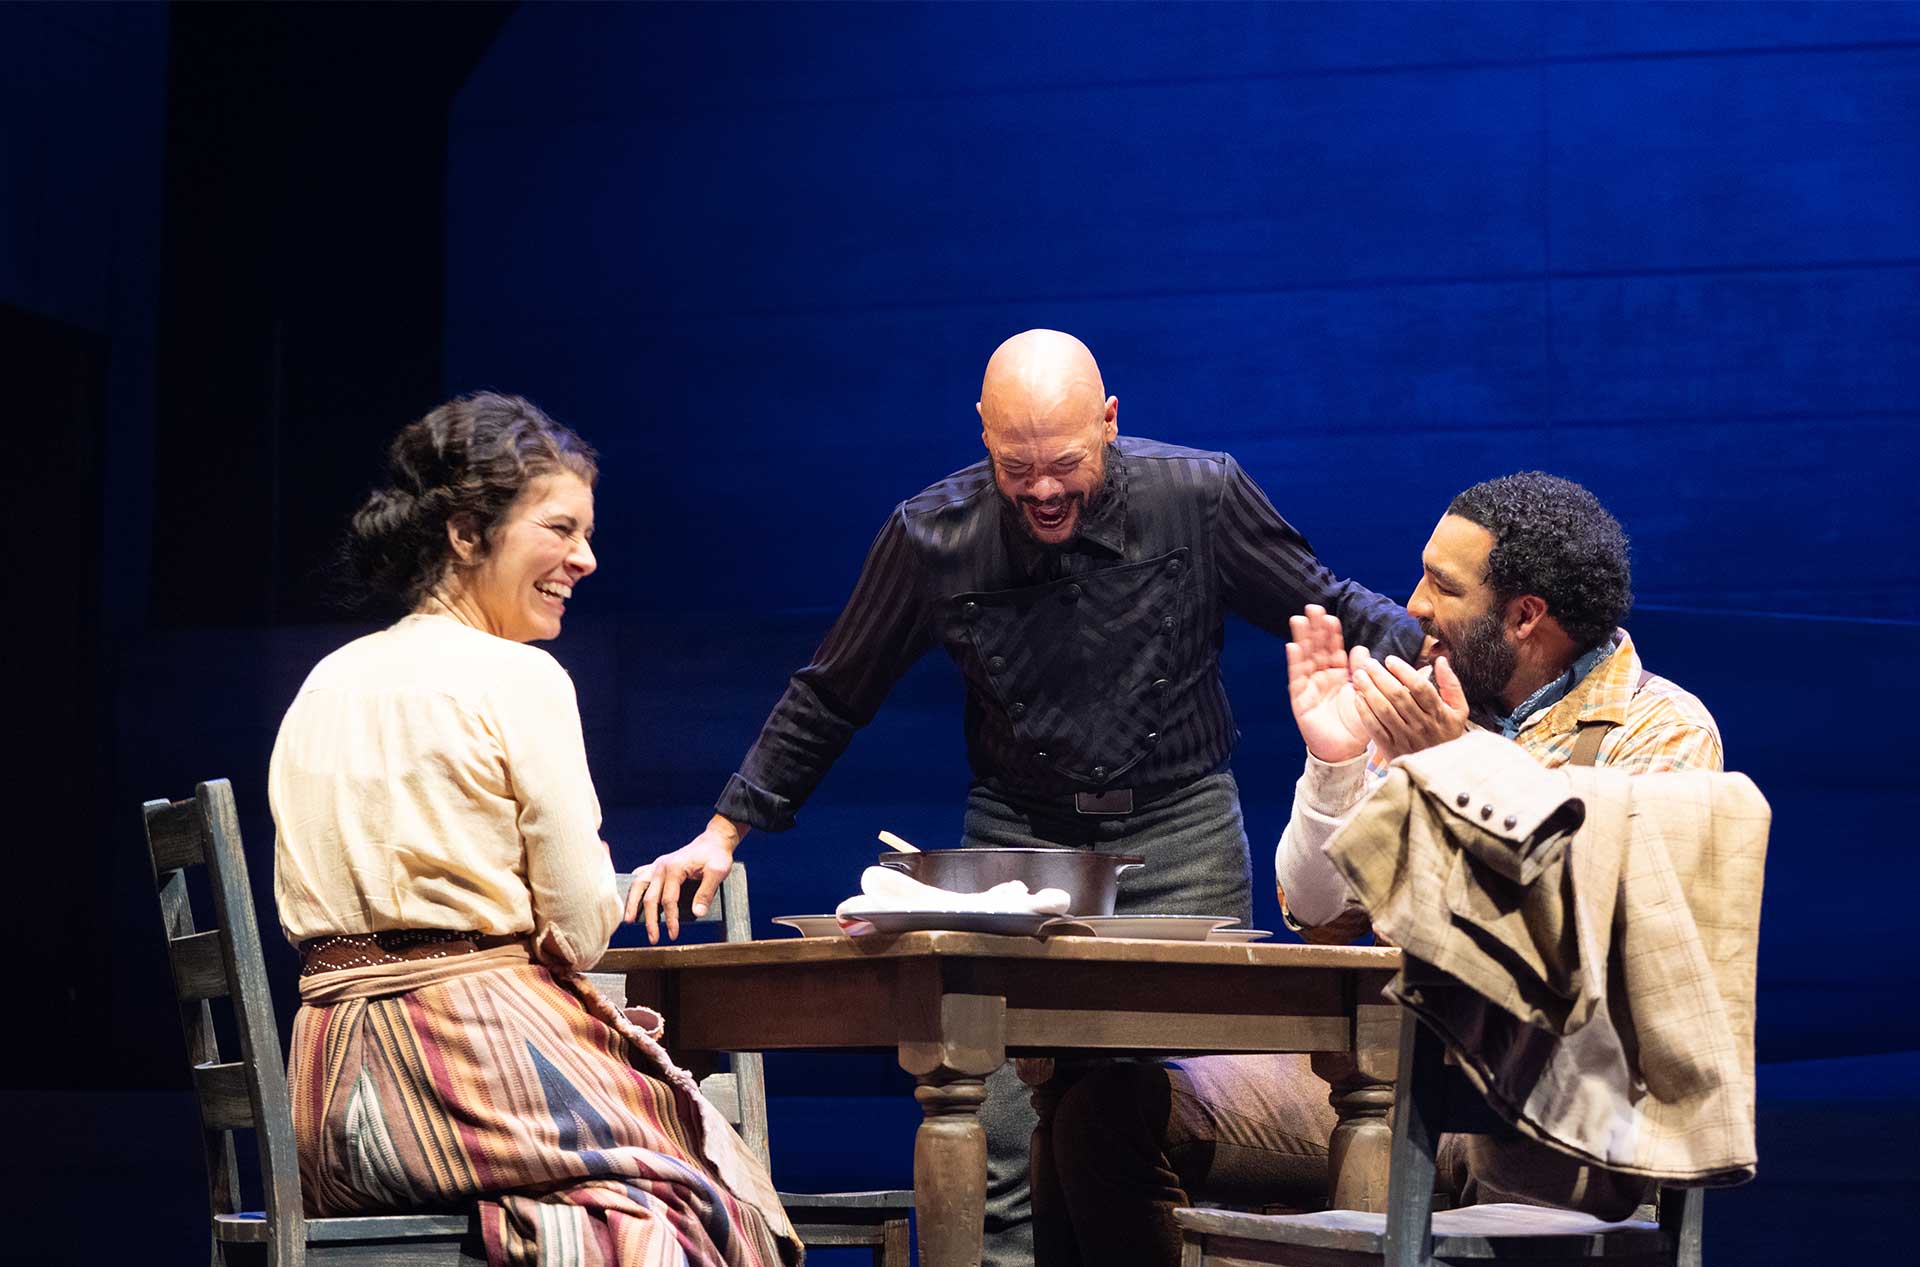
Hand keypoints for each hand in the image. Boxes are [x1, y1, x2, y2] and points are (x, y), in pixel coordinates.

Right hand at [625, 815, 743, 943]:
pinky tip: (631, 899)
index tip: (673, 934)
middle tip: (653, 938)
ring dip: (632, 904)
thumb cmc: (716, 855)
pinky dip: (634, 889)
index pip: (669, 900)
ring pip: (638, 886)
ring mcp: (657, 865)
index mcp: (675, 868)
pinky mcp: (657, 866)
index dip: (670, 919)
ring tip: (628, 920)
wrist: (714, 840)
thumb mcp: (717, 872)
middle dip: (650, 920)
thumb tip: (698, 913)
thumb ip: (706, 892)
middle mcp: (661, 867)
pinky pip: (640, 877)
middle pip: (650, 897)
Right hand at [1285, 605, 1371, 763]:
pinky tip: (1294, 646)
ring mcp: (1310, 687)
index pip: (1334, 649)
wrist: (1345, 752)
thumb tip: (1361, 648)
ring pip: (1305, 658)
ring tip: (1299, 619)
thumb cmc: (1357, 725)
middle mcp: (1323, 678)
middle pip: (1317, 649)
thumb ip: (1362, 671)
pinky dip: (1295, 662)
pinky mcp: (1300, 699)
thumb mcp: (1365, 694)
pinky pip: (1297, 678)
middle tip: (1312, 608)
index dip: (1332, 633)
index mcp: (1340, 676)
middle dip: (1314, 629)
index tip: (1331, 616)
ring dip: (1302, 638)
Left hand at [1351, 650, 1468, 760]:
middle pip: (1398, 696)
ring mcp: (1406, 738)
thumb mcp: (1459, 710)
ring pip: (1384, 710)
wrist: (1441, 771)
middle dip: (1380, 676)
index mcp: (1439, 713)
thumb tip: (1441, 660)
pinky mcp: (1391, 749)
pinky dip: (1365, 712)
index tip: (1390, 660)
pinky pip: (1375, 728)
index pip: (1420, 687)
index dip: (1403, 671)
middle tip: (1368, 663)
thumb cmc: (1448, 734)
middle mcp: (1422, 725)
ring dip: (1369, 690)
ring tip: (1359, 676)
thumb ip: (1451, 684)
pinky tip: (1358, 698)